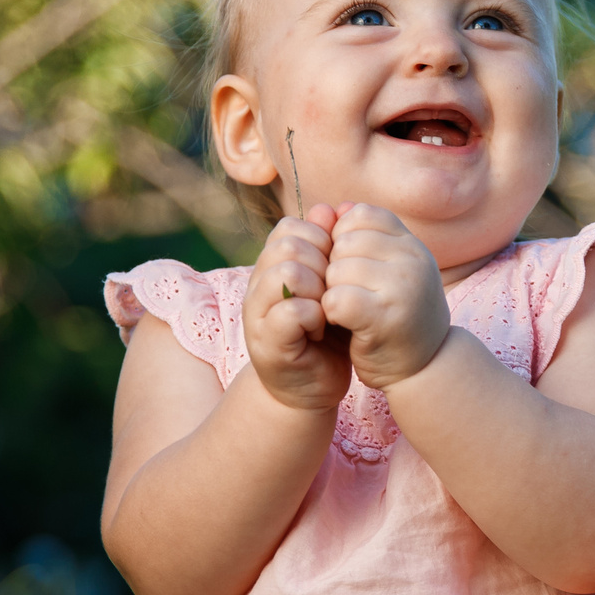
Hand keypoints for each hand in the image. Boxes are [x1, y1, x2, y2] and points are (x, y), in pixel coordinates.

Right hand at [244, 205, 351, 410]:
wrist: (313, 386)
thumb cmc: (326, 334)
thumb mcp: (330, 285)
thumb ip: (328, 250)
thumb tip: (330, 208)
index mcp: (272, 267)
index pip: (290, 228)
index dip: (321, 241)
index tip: (336, 268)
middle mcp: (258, 286)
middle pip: (288, 245)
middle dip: (322, 263)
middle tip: (333, 290)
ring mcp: (258, 315)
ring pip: (286, 273)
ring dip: (318, 288)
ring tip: (328, 308)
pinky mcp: (267, 344)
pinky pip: (289, 311)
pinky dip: (314, 316)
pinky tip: (322, 327)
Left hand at [320, 203, 451, 388]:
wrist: (423, 368)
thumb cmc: (398, 316)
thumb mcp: (390, 270)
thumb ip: (366, 238)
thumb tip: (335, 207)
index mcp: (412, 244)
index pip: (359, 215)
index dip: (343, 239)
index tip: (350, 267)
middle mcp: (413, 259)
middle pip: (344, 242)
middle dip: (334, 269)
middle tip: (348, 294)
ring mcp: (403, 287)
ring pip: (336, 271)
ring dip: (330, 293)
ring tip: (347, 311)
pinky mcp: (385, 317)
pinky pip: (336, 299)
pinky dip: (330, 312)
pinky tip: (342, 323)